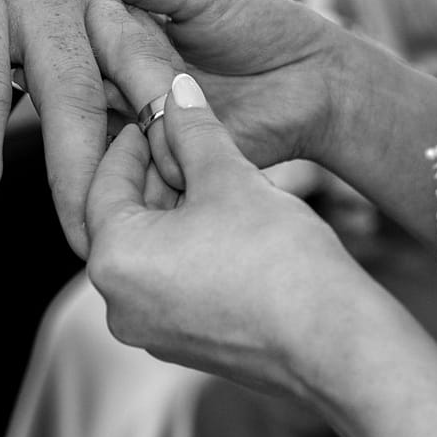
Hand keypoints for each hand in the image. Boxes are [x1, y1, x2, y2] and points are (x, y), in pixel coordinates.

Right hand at [76, 0, 342, 171]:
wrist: (318, 83)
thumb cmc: (265, 29)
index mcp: (130, 38)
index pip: (82, 32)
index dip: (67, 22)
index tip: (55, 6)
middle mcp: (128, 83)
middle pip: (85, 80)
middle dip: (85, 68)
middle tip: (105, 57)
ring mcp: (146, 123)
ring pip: (105, 121)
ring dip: (112, 107)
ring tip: (138, 89)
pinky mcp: (169, 161)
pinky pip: (140, 160)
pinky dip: (140, 146)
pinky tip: (148, 128)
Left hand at [84, 73, 360, 397]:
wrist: (334, 343)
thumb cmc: (276, 259)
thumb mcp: (229, 178)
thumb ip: (194, 130)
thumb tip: (176, 90)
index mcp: (113, 261)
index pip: (102, 184)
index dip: (130, 142)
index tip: (151, 115)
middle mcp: (119, 304)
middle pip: (126, 221)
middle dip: (156, 176)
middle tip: (183, 139)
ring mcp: (152, 332)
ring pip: (153, 252)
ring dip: (178, 210)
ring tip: (214, 175)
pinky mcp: (186, 346)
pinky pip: (174, 283)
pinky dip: (191, 247)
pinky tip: (229, 221)